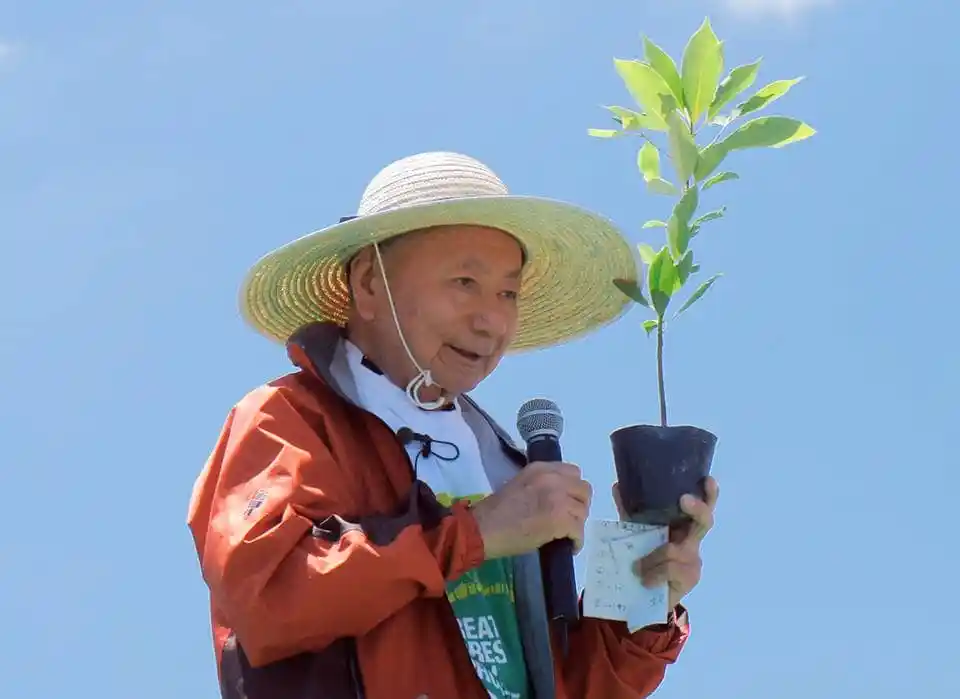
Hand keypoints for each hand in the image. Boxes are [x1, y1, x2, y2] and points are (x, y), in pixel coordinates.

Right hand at [470, 461, 591, 559]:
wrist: (482, 529)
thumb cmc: (495, 511)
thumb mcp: (519, 484)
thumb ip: (541, 485)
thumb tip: (558, 497)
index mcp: (540, 468)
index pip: (573, 472)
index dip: (572, 489)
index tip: (567, 500)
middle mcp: (553, 478)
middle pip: (583, 490)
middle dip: (579, 505)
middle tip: (569, 518)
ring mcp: (558, 498)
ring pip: (583, 511)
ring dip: (577, 523)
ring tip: (566, 534)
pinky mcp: (560, 520)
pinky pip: (579, 531)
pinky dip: (576, 541)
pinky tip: (569, 546)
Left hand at [613, 476, 718, 609]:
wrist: (644, 597)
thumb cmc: (645, 559)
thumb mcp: (636, 533)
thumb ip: (630, 511)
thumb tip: (618, 485)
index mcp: (682, 524)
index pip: (702, 506)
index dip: (708, 493)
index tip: (708, 479)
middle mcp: (692, 539)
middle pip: (704, 521)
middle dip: (696, 509)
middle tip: (684, 500)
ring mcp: (693, 559)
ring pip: (673, 549)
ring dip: (652, 558)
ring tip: (638, 568)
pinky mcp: (690, 578)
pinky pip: (669, 569)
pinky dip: (653, 573)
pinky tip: (646, 580)